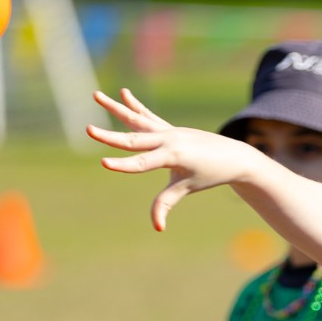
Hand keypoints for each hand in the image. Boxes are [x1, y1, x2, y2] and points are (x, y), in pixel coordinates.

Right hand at [88, 89, 260, 230]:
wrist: (233, 156)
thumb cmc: (211, 174)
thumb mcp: (188, 187)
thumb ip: (167, 202)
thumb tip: (157, 227)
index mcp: (174, 154)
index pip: (143, 162)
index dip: (124, 165)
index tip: (104, 163)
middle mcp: (169, 139)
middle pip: (134, 139)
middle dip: (110, 136)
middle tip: (88, 129)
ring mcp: (169, 131)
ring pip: (137, 119)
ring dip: (116, 108)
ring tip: (96, 95)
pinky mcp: (170, 129)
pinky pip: (148, 117)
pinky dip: (136, 106)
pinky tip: (124, 93)